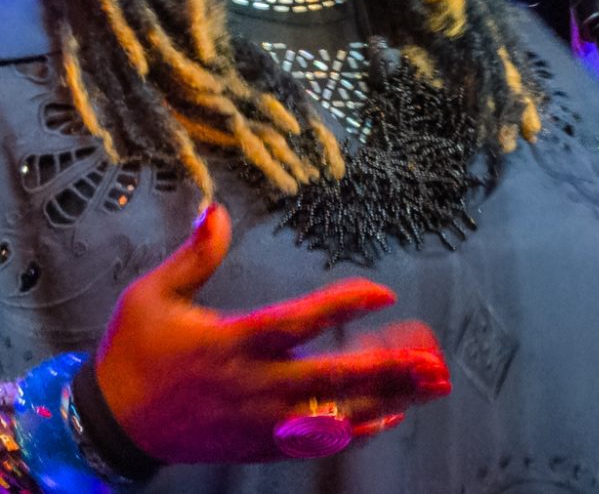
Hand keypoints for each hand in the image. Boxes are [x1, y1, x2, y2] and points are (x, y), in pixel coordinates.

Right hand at [96, 203, 449, 462]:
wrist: (111, 426)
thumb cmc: (134, 353)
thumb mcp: (151, 295)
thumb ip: (194, 255)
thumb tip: (219, 208)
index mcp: (233, 343)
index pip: (301, 322)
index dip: (344, 306)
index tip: (384, 292)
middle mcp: (255, 386)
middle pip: (333, 377)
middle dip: (386, 367)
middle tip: (431, 356)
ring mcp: (261, 423)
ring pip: (336, 413)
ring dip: (387, 397)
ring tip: (431, 385)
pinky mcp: (261, 447)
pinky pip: (318, 444)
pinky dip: (358, 432)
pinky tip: (392, 417)